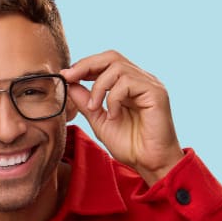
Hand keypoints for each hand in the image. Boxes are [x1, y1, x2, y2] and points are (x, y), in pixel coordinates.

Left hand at [60, 51, 184, 183]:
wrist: (150, 163)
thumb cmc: (130, 146)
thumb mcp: (100, 122)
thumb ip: (87, 103)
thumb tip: (70, 84)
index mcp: (128, 85)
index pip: (105, 63)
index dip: (84, 65)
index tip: (66, 76)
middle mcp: (140, 80)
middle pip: (111, 57)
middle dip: (87, 64)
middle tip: (70, 77)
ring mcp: (149, 84)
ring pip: (117, 67)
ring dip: (99, 87)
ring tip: (95, 108)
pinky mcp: (156, 92)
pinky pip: (128, 82)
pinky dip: (114, 98)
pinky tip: (114, 116)